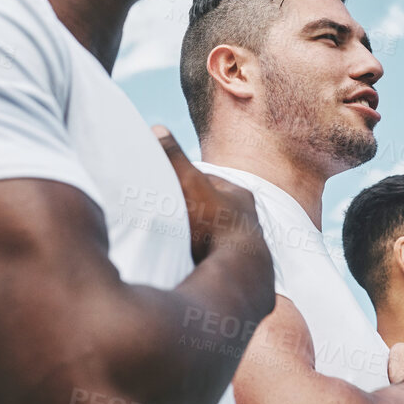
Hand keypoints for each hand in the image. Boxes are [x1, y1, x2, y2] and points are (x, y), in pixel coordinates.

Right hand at [153, 127, 263, 263]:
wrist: (237, 275)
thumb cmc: (215, 225)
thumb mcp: (190, 185)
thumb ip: (173, 159)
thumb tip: (157, 128)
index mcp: (238, 194)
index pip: (207, 181)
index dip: (184, 180)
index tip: (165, 184)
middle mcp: (246, 218)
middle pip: (211, 208)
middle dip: (191, 209)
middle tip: (167, 213)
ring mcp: (242, 245)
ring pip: (213, 234)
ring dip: (195, 236)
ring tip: (173, 240)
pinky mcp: (236, 270)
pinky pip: (212, 258)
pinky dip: (199, 257)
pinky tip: (184, 262)